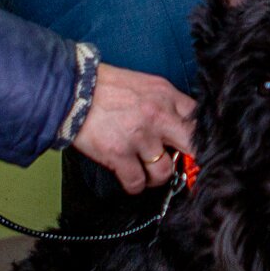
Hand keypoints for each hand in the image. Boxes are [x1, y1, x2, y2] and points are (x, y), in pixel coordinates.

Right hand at [73, 64, 196, 193]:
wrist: (72, 91)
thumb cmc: (104, 87)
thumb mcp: (143, 84)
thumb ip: (164, 101)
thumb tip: (177, 122)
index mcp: (166, 95)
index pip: (197, 119)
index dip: (197, 136)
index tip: (192, 146)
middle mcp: (158, 116)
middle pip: (192, 146)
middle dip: (189, 159)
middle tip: (182, 166)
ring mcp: (140, 137)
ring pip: (165, 171)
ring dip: (157, 177)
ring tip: (148, 173)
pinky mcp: (119, 155)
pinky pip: (137, 182)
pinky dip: (135, 186)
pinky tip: (131, 181)